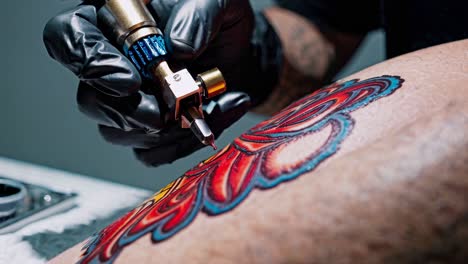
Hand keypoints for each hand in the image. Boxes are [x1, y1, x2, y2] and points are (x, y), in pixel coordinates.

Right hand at [43, 0, 280, 164]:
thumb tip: (179, 47)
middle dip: (130, 112)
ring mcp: (129, 99)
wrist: (240, 50)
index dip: (88, 61)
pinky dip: (184, 143)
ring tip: (204, 107)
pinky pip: (151, 151)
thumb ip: (196, 16)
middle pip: (91, 97)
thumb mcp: (213, 2)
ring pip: (119, 131)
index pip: (70, 36)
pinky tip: (215, 115)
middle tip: (165, 111)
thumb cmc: (217, 20)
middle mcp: (114, 62)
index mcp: (113, 21)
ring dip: (164, 131)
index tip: (128, 81)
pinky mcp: (149, 127)